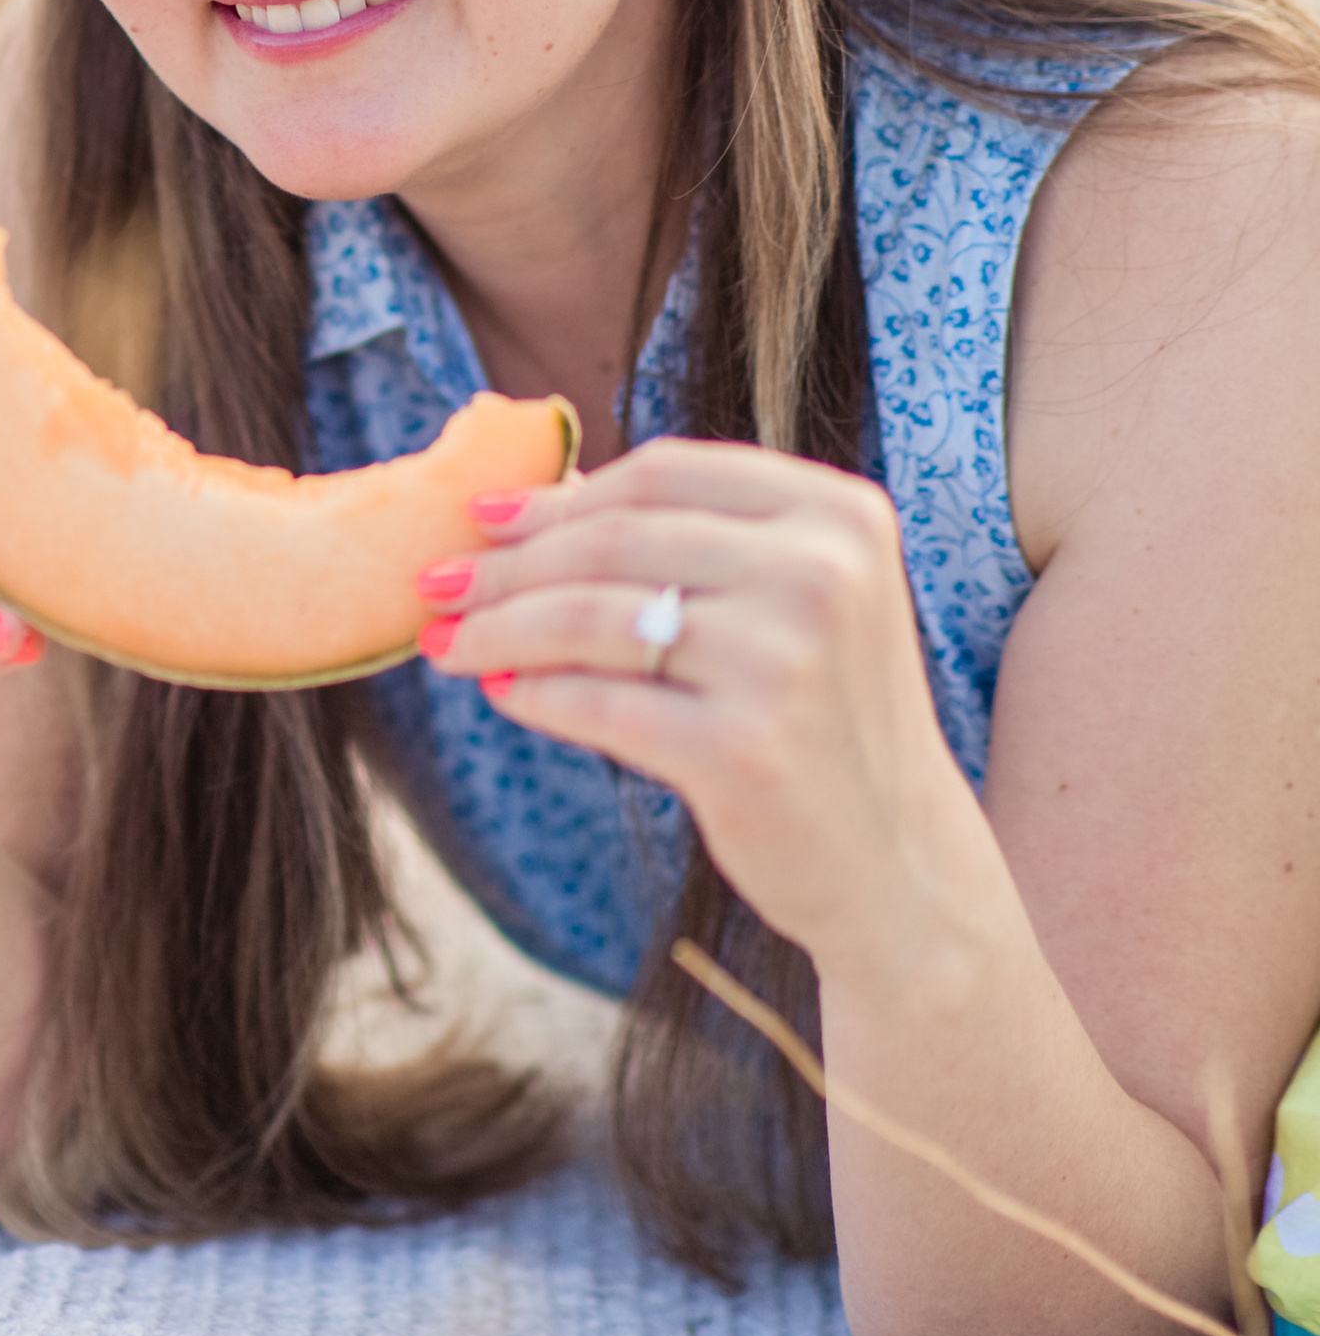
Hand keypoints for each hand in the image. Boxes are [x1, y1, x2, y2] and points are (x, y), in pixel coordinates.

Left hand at [417, 439, 988, 979]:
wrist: (900, 863)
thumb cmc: (823, 718)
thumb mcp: (795, 603)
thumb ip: (692, 542)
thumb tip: (521, 506)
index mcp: (838, 515)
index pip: (665, 472)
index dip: (562, 494)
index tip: (485, 516)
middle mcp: (821, 575)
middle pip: (614, 542)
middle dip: (506, 564)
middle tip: (435, 581)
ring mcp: (785, 663)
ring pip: (591, 619)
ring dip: (498, 628)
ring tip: (445, 642)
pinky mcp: (743, 751)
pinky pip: (598, 704)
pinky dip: (536, 695)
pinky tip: (502, 693)